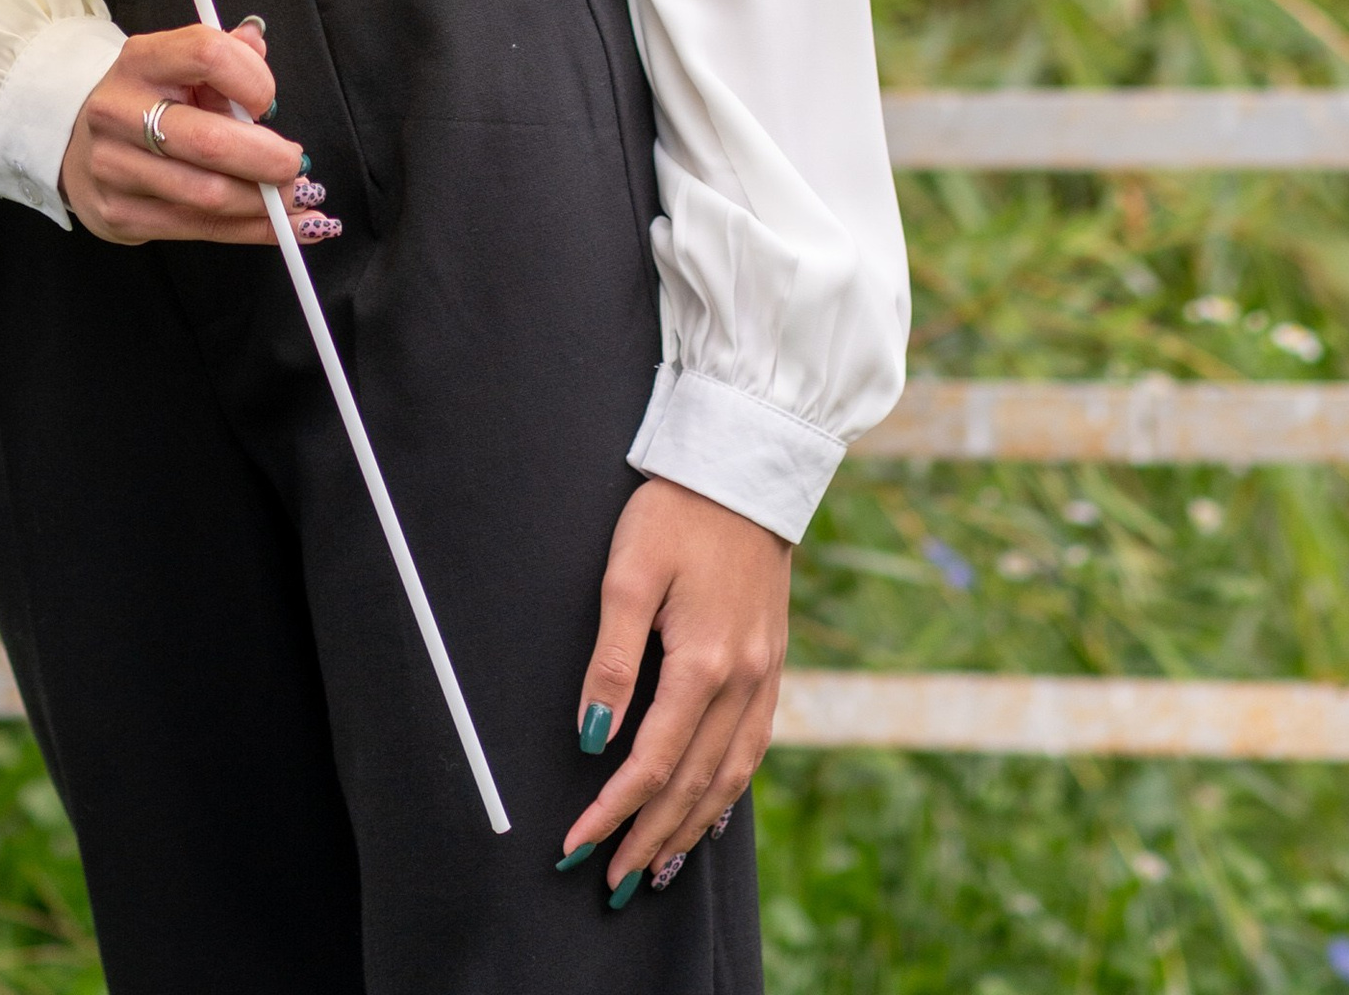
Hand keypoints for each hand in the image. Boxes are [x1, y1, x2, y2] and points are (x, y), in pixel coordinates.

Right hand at [58, 16, 332, 246]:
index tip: (269, 102)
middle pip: (210, 142)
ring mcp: (114, 169)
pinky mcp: (119, 216)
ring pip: (208, 196)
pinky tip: (278, 226)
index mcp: (141, 60)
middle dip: (269, 160)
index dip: (253, 79)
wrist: (76, 140)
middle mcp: (119, 112)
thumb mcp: (178, 64)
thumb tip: (256, 42)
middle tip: (296, 165)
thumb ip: (224, 53)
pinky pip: (198, 230)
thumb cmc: (146, 98)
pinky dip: (249, 230)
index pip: (208, 54)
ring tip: (296, 198)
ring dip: (265, 203)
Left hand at [560, 476, 789, 895]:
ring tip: (657, 867)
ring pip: (729, 776)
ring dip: (691, 828)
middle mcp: (743, 680)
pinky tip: (711, 810)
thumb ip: (611, 660)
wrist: (746, 465)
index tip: (576, 845)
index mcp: (706, 662)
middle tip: (612, 881)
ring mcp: (765, 674)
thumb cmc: (677, 511)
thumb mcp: (627, 573)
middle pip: (693, 783)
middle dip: (649, 838)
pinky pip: (753, 748)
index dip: (612, 810)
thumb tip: (592, 738)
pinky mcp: (772, 663)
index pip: (653, 763)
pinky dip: (729, 791)